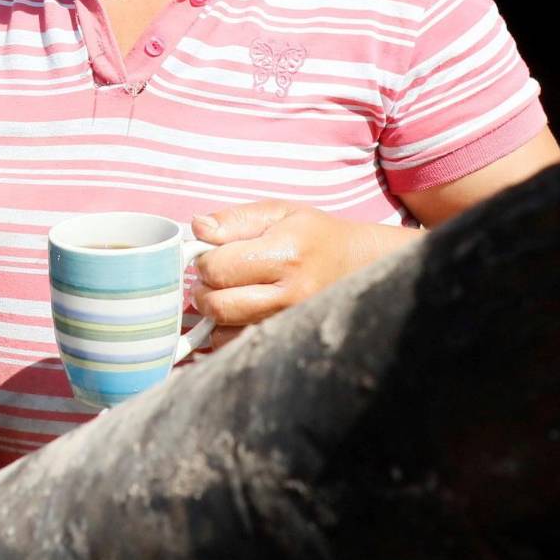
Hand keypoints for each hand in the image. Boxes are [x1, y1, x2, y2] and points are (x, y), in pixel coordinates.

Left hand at [187, 200, 413, 350]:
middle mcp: (290, 295)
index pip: (218, 268)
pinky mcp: (287, 341)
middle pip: (218, 305)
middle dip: (203, 290)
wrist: (360, 265)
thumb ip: (234, 219)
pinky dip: (226, 331)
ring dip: (214, 312)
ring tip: (228, 292)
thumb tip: (198, 229)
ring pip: (223, 330)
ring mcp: (289, 323)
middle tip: (213, 276)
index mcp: (286, 255)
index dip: (203, 260)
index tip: (210, 253)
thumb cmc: (315, 235)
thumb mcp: (278, 212)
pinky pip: (236, 347)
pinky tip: (238, 311)